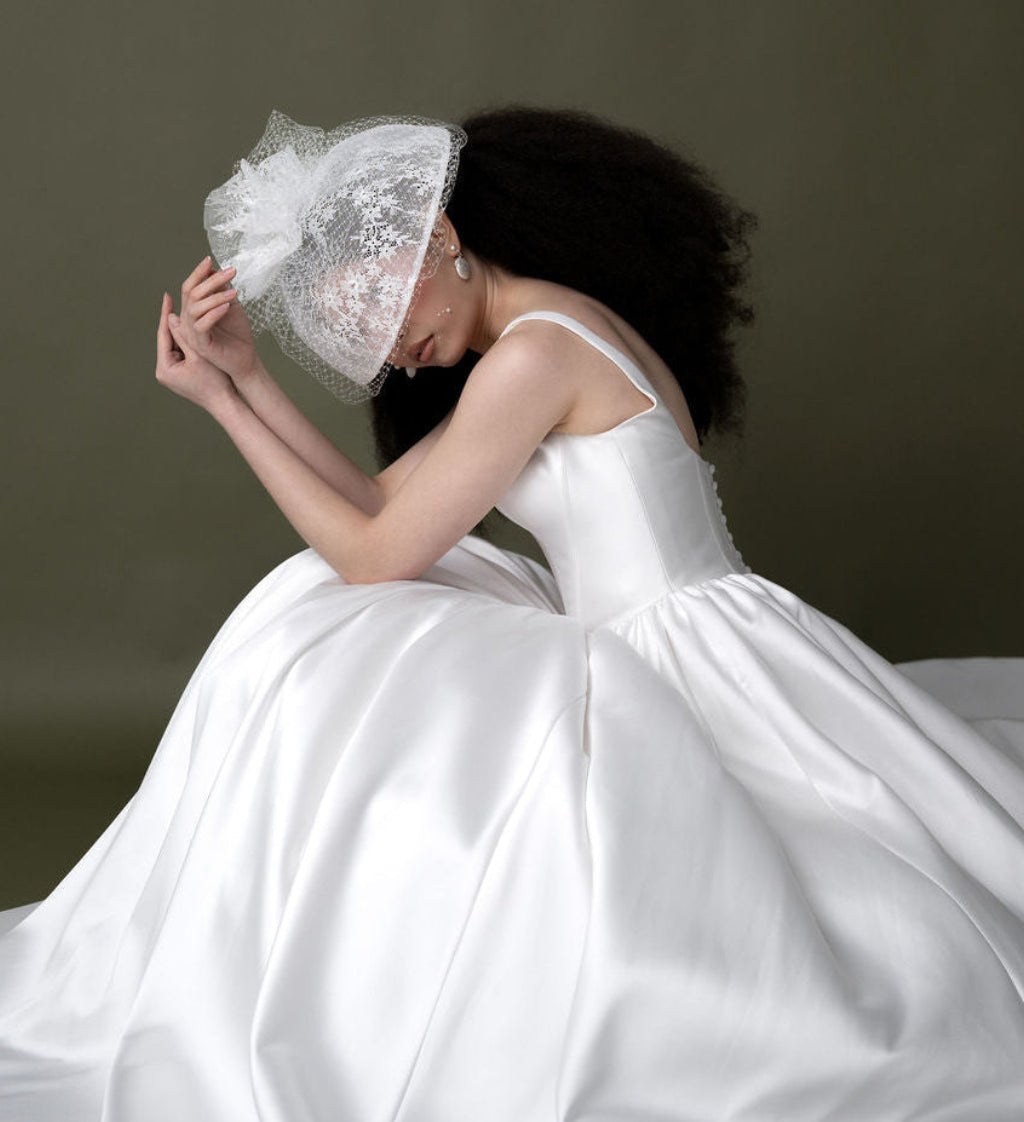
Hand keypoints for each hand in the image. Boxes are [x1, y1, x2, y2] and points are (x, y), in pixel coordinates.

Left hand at [156, 291, 238, 413]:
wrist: (225, 404)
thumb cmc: (215, 383)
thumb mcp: (200, 356)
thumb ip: (186, 336)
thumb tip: (173, 317)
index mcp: (165, 368)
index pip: (163, 335)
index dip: (165, 314)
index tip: (167, 296)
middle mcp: (164, 371)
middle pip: (168, 338)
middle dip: (172, 319)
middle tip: (173, 298)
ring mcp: (173, 373)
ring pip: (176, 343)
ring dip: (181, 327)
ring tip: (184, 309)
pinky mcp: (181, 374)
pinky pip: (183, 351)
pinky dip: (188, 338)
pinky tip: (193, 325)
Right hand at [177, 255, 261, 384]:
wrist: (246, 361)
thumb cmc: (238, 335)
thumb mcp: (230, 307)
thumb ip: (220, 291)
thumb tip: (213, 269)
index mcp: (193, 311)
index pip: (189, 287)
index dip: (197, 273)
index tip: (209, 259)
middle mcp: (188, 321)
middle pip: (192, 294)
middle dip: (211, 280)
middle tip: (231, 271)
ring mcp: (192, 333)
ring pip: (195, 307)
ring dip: (216, 296)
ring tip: (235, 292)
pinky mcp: (201, 345)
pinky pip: (201, 325)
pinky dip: (214, 313)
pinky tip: (228, 306)